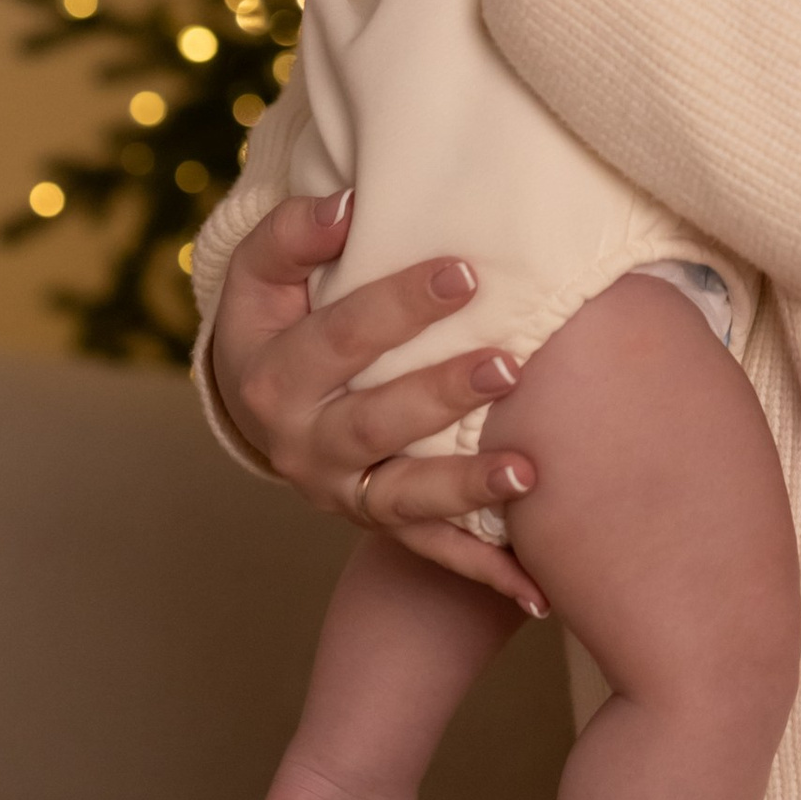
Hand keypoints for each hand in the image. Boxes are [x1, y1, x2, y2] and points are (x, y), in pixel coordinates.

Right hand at [210, 191, 548, 611]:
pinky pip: (432, 554)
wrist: (261, 402)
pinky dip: (484, 575)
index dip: (398, 305)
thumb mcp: (262, 272)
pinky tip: (540, 593)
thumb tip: (345, 206)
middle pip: (373, 423)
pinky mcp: (376, 524)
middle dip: (441, 395)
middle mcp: (303, 445)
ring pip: (402, 501)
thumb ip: (294, 235)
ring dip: (466, 491)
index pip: (339, 337)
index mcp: (274, 376)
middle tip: (510, 364)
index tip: (467, 272)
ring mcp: (341, 493)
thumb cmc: (277, 315)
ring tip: (529, 474)